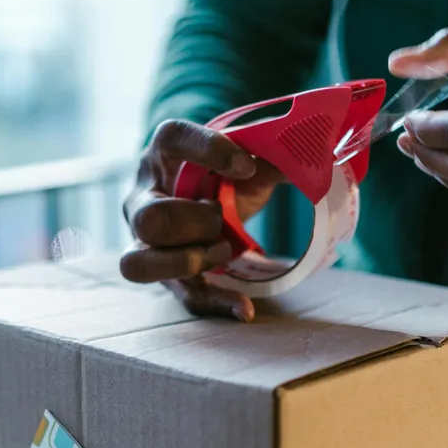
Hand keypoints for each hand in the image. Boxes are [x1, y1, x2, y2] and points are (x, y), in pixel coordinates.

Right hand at [120, 119, 282, 320]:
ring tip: (224, 250)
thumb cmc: (221, 174)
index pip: (172, 138)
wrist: (204, 196)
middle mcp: (142, 198)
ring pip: (138, 264)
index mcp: (163, 154)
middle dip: (195, 222)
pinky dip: (216, 303)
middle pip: (149, 218)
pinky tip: (244, 308)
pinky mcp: (167, 275)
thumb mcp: (243, 158)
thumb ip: (269, 157)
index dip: (207, 150)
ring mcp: (146, 242)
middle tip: (222, 217)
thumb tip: (309, 161)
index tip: (245, 165)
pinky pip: (183, 296)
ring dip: (188, 262)